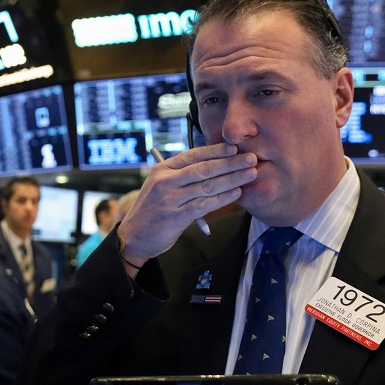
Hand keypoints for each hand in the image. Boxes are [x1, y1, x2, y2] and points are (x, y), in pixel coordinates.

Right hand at [118, 143, 255, 268]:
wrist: (133, 236)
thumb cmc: (152, 210)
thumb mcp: (160, 186)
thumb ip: (180, 176)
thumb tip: (212, 164)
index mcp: (162, 169)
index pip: (193, 155)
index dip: (216, 150)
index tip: (235, 148)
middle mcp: (165, 181)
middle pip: (203, 168)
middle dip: (230, 163)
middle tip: (251, 158)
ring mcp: (170, 198)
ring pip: (207, 185)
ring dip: (232, 179)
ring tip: (250, 174)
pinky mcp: (176, 216)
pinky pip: (204, 204)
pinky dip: (223, 198)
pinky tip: (237, 193)